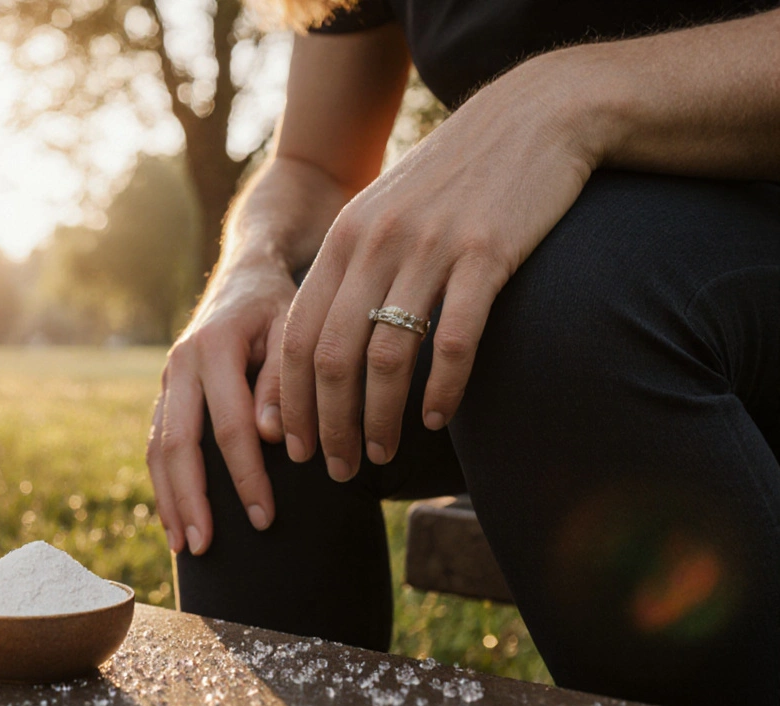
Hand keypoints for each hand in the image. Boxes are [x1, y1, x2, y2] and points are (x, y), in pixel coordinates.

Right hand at [148, 262, 295, 554]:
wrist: (245, 276)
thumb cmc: (280, 305)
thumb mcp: (293, 328)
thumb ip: (283, 379)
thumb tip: (270, 436)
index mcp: (212, 348)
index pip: (227, 425)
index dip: (245, 475)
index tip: (265, 517)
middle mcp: (179, 365)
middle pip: (176, 444)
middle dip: (191, 500)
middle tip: (207, 548)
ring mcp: (167, 381)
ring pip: (157, 449)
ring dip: (169, 500)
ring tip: (185, 548)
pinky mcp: (166, 394)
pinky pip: (157, 445)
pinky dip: (164, 485)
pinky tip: (175, 520)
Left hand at [279, 56, 598, 479]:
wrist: (534, 116)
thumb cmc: (455, 179)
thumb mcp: (387, 214)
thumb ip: (354, 269)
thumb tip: (329, 343)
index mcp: (343, 238)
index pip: (296, 336)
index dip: (290, 400)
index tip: (294, 446)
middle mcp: (374, 244)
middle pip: (331, 356)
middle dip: (327, 424)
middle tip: (335, 469)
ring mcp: (429, 248)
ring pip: (387, 356)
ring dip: (379, 419)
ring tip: (380, 456)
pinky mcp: (486, 253)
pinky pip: (454, 339)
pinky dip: (441, 388)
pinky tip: (437, 418)